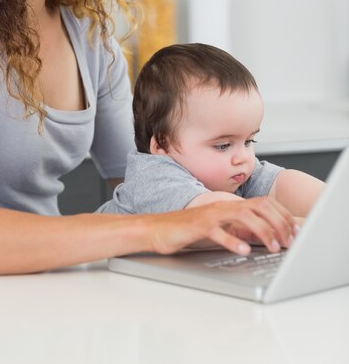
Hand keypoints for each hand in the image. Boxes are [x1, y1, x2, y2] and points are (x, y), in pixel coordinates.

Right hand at [146, 196, 297, 255]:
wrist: (158, 228)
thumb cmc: (188, 230)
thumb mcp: (219, 227)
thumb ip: (238, 228)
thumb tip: (262, 236)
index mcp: (230, 205)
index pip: (264, 203)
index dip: (283, 216)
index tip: (295, 231)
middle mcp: (223, 206)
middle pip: (259, 207)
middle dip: (279, 223)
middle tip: (289, 242)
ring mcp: (211, 215)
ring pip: (243, 216)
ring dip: (262, 231)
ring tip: (273, 247)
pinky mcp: (199, 226)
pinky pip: (219, 232)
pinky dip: (233, 241)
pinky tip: (244, 250)